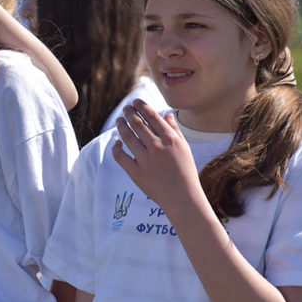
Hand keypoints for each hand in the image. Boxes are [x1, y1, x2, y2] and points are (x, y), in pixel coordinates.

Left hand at [112, 100, 202, 216]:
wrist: (183, 198)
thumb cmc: (186, 172)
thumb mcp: (185, 149)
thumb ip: (175, 131)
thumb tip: (166, 115)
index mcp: (170, 139)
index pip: (152, 116)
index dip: (141, 106)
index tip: (136, 102)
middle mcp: (157, 147)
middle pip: (137, 123)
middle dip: (129, 113)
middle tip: (126, 109)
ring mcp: (146, 160)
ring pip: (127, 137)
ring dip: (121, 126)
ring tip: (119, 120)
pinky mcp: (136, 173)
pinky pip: (121, 156)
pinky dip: (116, 147)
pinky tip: (116, 142)